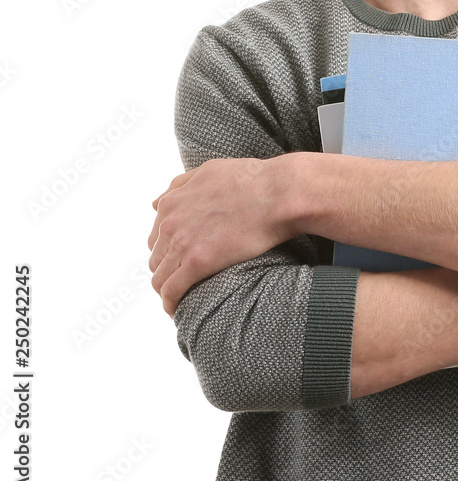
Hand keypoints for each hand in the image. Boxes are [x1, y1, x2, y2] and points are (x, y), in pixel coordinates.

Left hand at [147, 156, 288, 316]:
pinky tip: (177, 311)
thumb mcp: (209, 170)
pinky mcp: (196, 262)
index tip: (182, 259)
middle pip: (157, 258)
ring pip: (160, 278)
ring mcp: (181, 243)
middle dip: (168, 270)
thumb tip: (157, 203)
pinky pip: (171, 291)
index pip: (157, 236)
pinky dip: (170, 304)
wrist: (277, 193)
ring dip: (168, 289)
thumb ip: (181, 184)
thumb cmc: (252, 179)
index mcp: (172, 202)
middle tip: (186, 280)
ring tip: (183, 299)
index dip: (168, 250)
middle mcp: (170, 222)